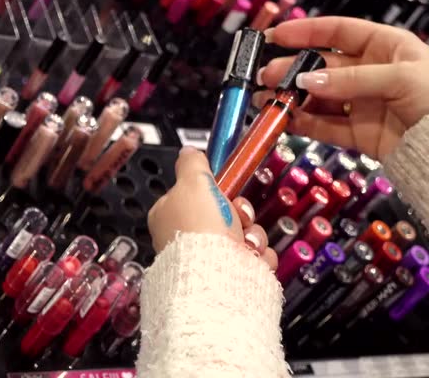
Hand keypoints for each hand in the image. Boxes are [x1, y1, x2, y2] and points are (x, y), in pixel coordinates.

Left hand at [147, 147, 276, 267]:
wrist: (216, 276)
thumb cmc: (198, 229)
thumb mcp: (192, 181)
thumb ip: (192, 163)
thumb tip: (188, 151)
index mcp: (170, 216)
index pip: (196, 194)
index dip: (215, 190)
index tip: (224, 189)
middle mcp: (188, 239)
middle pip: (226, 213)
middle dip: (240, 211)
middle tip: (237, 215)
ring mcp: (210, 259)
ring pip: (245, 233)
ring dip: (253, 234)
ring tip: (245, 242)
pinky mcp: (231, 276)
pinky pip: (255, 256)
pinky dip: (258, 255)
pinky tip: (251, 258)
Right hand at [254, 17, 428, 159]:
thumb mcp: (399, 77)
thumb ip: (350, 80)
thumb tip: (305, 82)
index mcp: (384, 47)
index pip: (338, 31)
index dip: (306, 31)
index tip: (276, 35)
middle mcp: (369, 72)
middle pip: (322, 66)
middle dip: (292, 69)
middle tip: (267, 76)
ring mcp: (362, 103)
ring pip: (318, 97)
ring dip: (292, 98)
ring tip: (267, 100)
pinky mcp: (358, 133)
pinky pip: (324, 125)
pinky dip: (303, 123)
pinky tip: (284, 119)